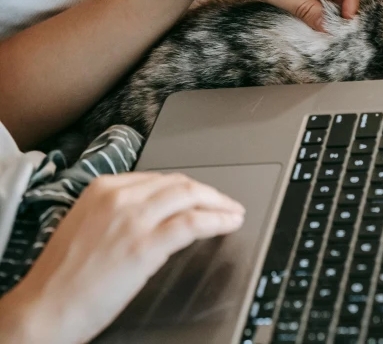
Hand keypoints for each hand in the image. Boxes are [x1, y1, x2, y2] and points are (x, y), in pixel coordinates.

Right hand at [0, 173, 243, 343]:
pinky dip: (216, 220)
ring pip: (190, 196)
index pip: (157, 179)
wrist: (44, 308)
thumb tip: (151, 216)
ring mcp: (134, 218)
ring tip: (233, 211)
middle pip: (178, 183)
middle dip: (207, 192)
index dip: (185, 187)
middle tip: (225, 202)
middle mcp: (120, 195)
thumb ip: (117, 213)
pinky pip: (192, 223)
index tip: (200, 195)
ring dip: (218, 202)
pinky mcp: (145, 244)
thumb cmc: (61, 278)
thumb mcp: (86, 226)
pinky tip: (228, 224)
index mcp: (103, 187)